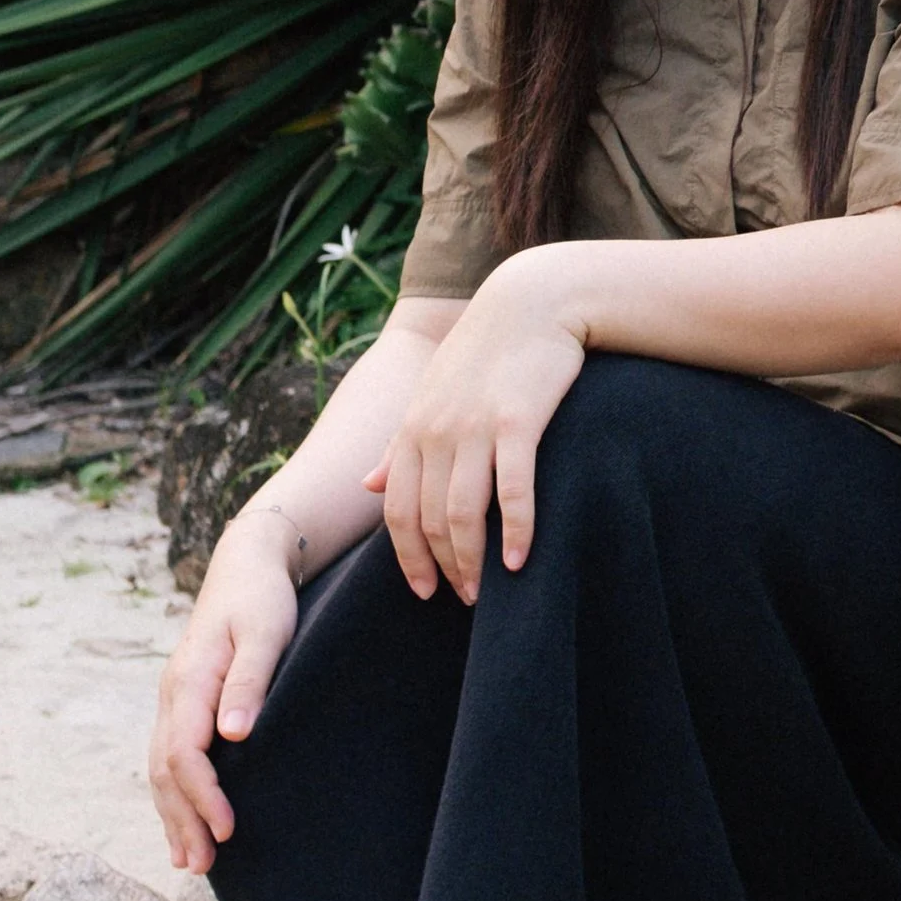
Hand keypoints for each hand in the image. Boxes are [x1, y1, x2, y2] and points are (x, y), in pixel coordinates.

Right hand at [150, 515, 299, 874]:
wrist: (246, 563)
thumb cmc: (263, 598)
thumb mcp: (266, 632)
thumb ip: (249, 682)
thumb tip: (232, 735)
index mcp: (189, 681)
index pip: (184, 753)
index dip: (203, 795)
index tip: (227, 828)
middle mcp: (172, 695)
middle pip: (165, 770)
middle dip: (182, 819)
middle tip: (203, 866)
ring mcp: (173, 700)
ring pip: (160, 769)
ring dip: (173, 816)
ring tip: (190, 861)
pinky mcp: (183, 704)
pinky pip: (168, 759)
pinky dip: (173, 796)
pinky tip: (183, 825)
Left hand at [370, 254, 585, 602]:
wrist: (532, 301)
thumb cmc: (485, 351)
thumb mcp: (431, 393)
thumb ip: (400, 442)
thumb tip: (369, 484)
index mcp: (412, 429)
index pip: (398, 512)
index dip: (408, 557)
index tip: (425, 591)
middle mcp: (436, 432)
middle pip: (430, 520)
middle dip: (443, 568)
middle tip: (463, 599)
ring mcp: (476, 428)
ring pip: (465, 514)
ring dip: (473, 561)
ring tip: (488, 591)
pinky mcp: (519, 422)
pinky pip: (514, 491)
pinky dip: (517, 531)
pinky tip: (522, 560)